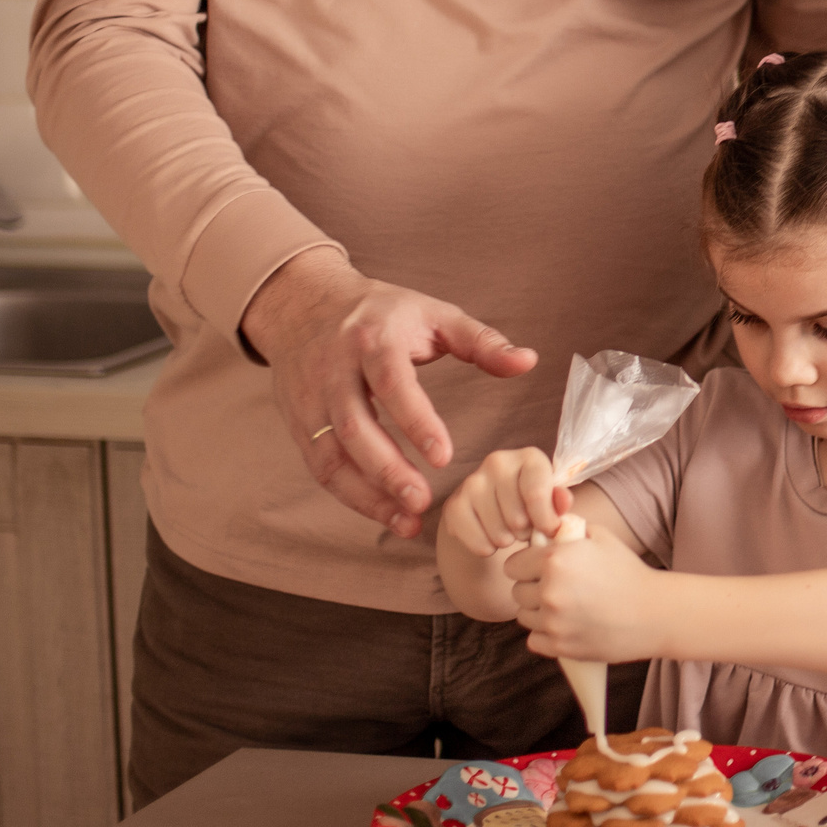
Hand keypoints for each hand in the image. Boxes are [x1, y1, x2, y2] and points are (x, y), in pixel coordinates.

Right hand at [240, 246, 538, 537]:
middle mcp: (334, 369)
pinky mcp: (297, 421)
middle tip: (422, 502)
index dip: (416, 421)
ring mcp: (310, 397)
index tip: (444, 457)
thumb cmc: (382, 312)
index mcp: (373, 339)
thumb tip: (528, 361)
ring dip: (366, 494)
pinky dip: (349, 494)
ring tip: (406, 521)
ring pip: (330, 454)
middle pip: (353, 426)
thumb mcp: (433, 314)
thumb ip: (482, 341)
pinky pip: (319, 464)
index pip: (391, 383)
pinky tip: (382, 513)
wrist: (304, 304)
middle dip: (386, 469)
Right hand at [441, 447, 565, 556]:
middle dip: (526, 531)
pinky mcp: (453, 504)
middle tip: (525, 527)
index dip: (545, 521)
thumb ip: (559, 501)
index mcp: (529, 457)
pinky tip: (491, 538)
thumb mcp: (551, 498)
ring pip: (498, 533)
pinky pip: (477, 542)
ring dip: (507, 541)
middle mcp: (497, 462)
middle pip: (518, 518)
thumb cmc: (531, 500)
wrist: (494, 503)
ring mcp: (472, 482)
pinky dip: (487, 548)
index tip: (548, 530)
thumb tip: (564, 501)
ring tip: (509, 531)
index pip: (536, 494)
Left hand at [503, 523, 657, 660]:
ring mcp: (553, 622)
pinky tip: (567, 625)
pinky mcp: (559, 646)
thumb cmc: (628, 572)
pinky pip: (534, 640)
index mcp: (554, 560)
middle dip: (532, 587)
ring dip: (538, 611)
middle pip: (517, 591)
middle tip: (558, 587)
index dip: (526, 564)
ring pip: (524, 616)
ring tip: (565, 606)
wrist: (655, 613)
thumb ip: (567, 530)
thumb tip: (545, 528)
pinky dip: (546, 634)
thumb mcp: (601, 537)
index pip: (512, 565)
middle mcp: (549, 591)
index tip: (540, 567)